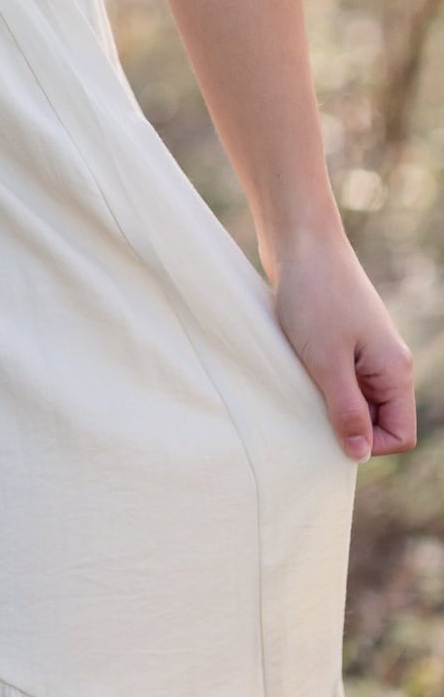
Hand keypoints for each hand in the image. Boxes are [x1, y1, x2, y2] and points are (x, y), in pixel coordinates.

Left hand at [262, 227, 416, 462]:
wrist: (299, 241)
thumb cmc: (313, 296)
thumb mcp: (326, 361)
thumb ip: (345, 409)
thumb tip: (358, 454)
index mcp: (394, 370)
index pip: (400, 434)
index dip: (367, 444)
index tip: (329, 427)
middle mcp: (386, 363)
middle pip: (378, 420)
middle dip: (345, 424)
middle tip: (308, 406)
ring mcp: (364, 351)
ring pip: (355, 400)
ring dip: (328, 402)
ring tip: (301, 383)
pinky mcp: (340, 340)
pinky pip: (338, 379)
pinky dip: (318, 381)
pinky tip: (295, 369)